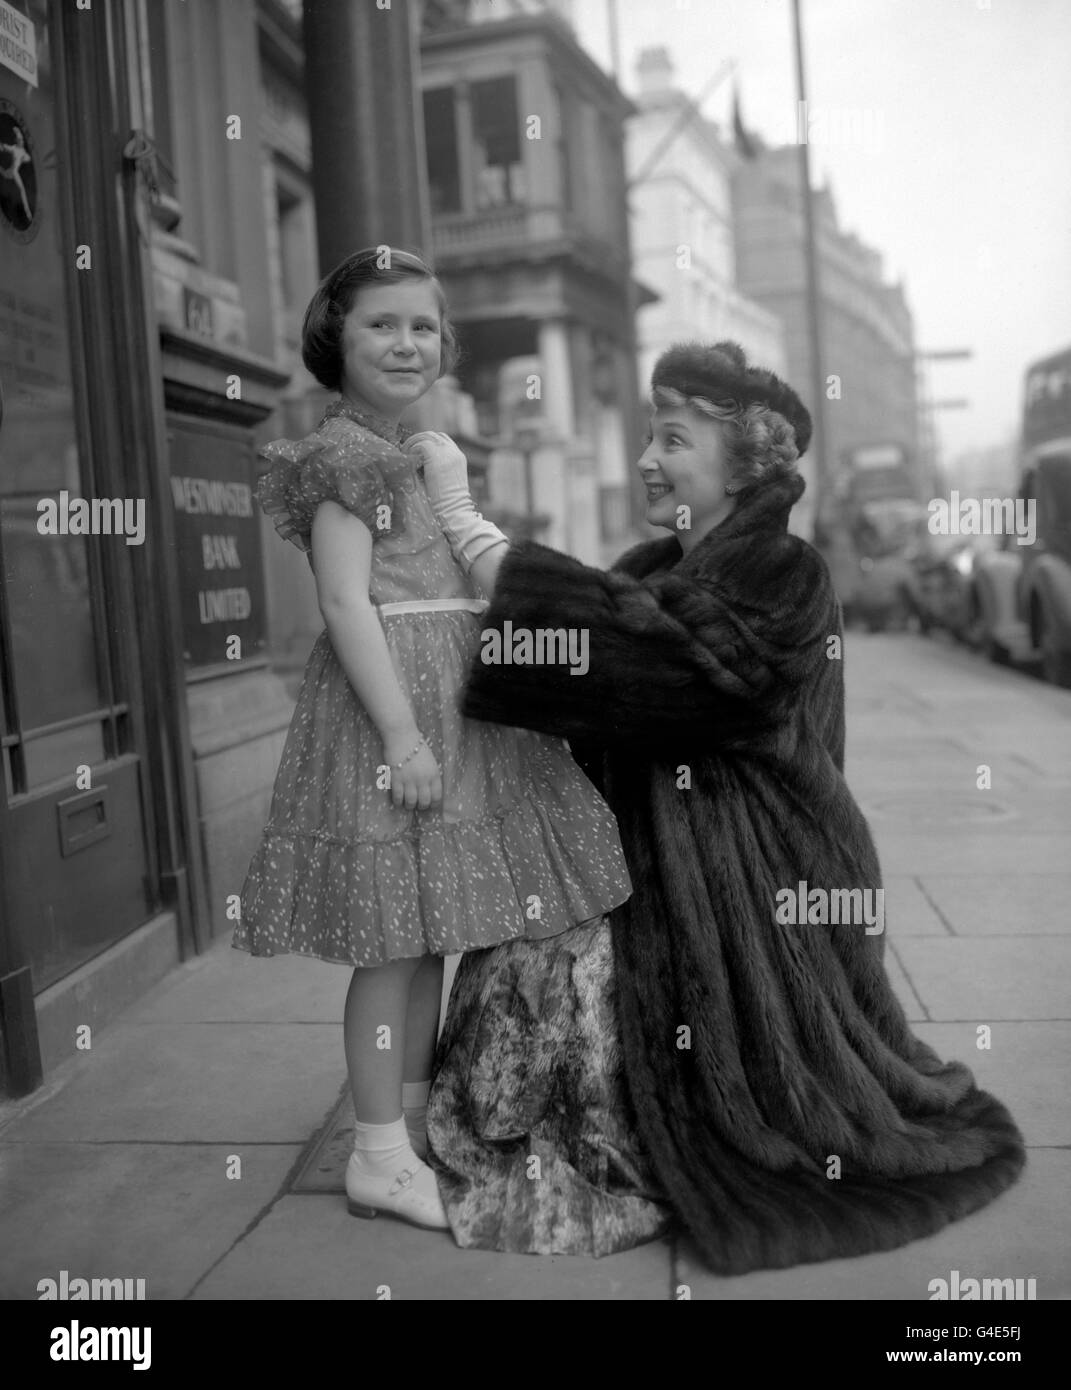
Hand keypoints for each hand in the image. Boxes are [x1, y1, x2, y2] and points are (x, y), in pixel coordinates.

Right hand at [383, 732, 442, 810]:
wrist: (402, 736)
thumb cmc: (416, 746)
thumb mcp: (431, 761)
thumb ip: (431, 775)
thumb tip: (428, 789)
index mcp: (434, 774)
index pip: (437, 796)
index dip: (434, 804)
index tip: (430, 805)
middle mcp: (423, 779)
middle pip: (424, 801)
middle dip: (422, 806)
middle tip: (418, 806)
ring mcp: (409, 780)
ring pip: (411, 801)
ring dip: (409, 806)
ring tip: (408, 805)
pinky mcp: (397, 779)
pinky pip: (398, 796)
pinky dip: (398, 801)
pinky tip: (398, 801)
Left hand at [404, 430, 507, 575]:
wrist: (454, 513)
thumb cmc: (447, 507)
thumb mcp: (443, 483)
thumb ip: (435, 471)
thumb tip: (415, 465)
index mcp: (458, 458)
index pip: (441, 439)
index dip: (426, 444)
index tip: (414, 455)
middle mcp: (454, 452)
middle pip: (433, 435)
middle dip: (417, 441)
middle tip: (405, 453)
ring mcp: (447, 453)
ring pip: (425, 437)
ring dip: (412, 445)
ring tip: (403, 456)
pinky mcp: (436, 456)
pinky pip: (420, 444)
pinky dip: (411, 451)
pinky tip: (408, 463)